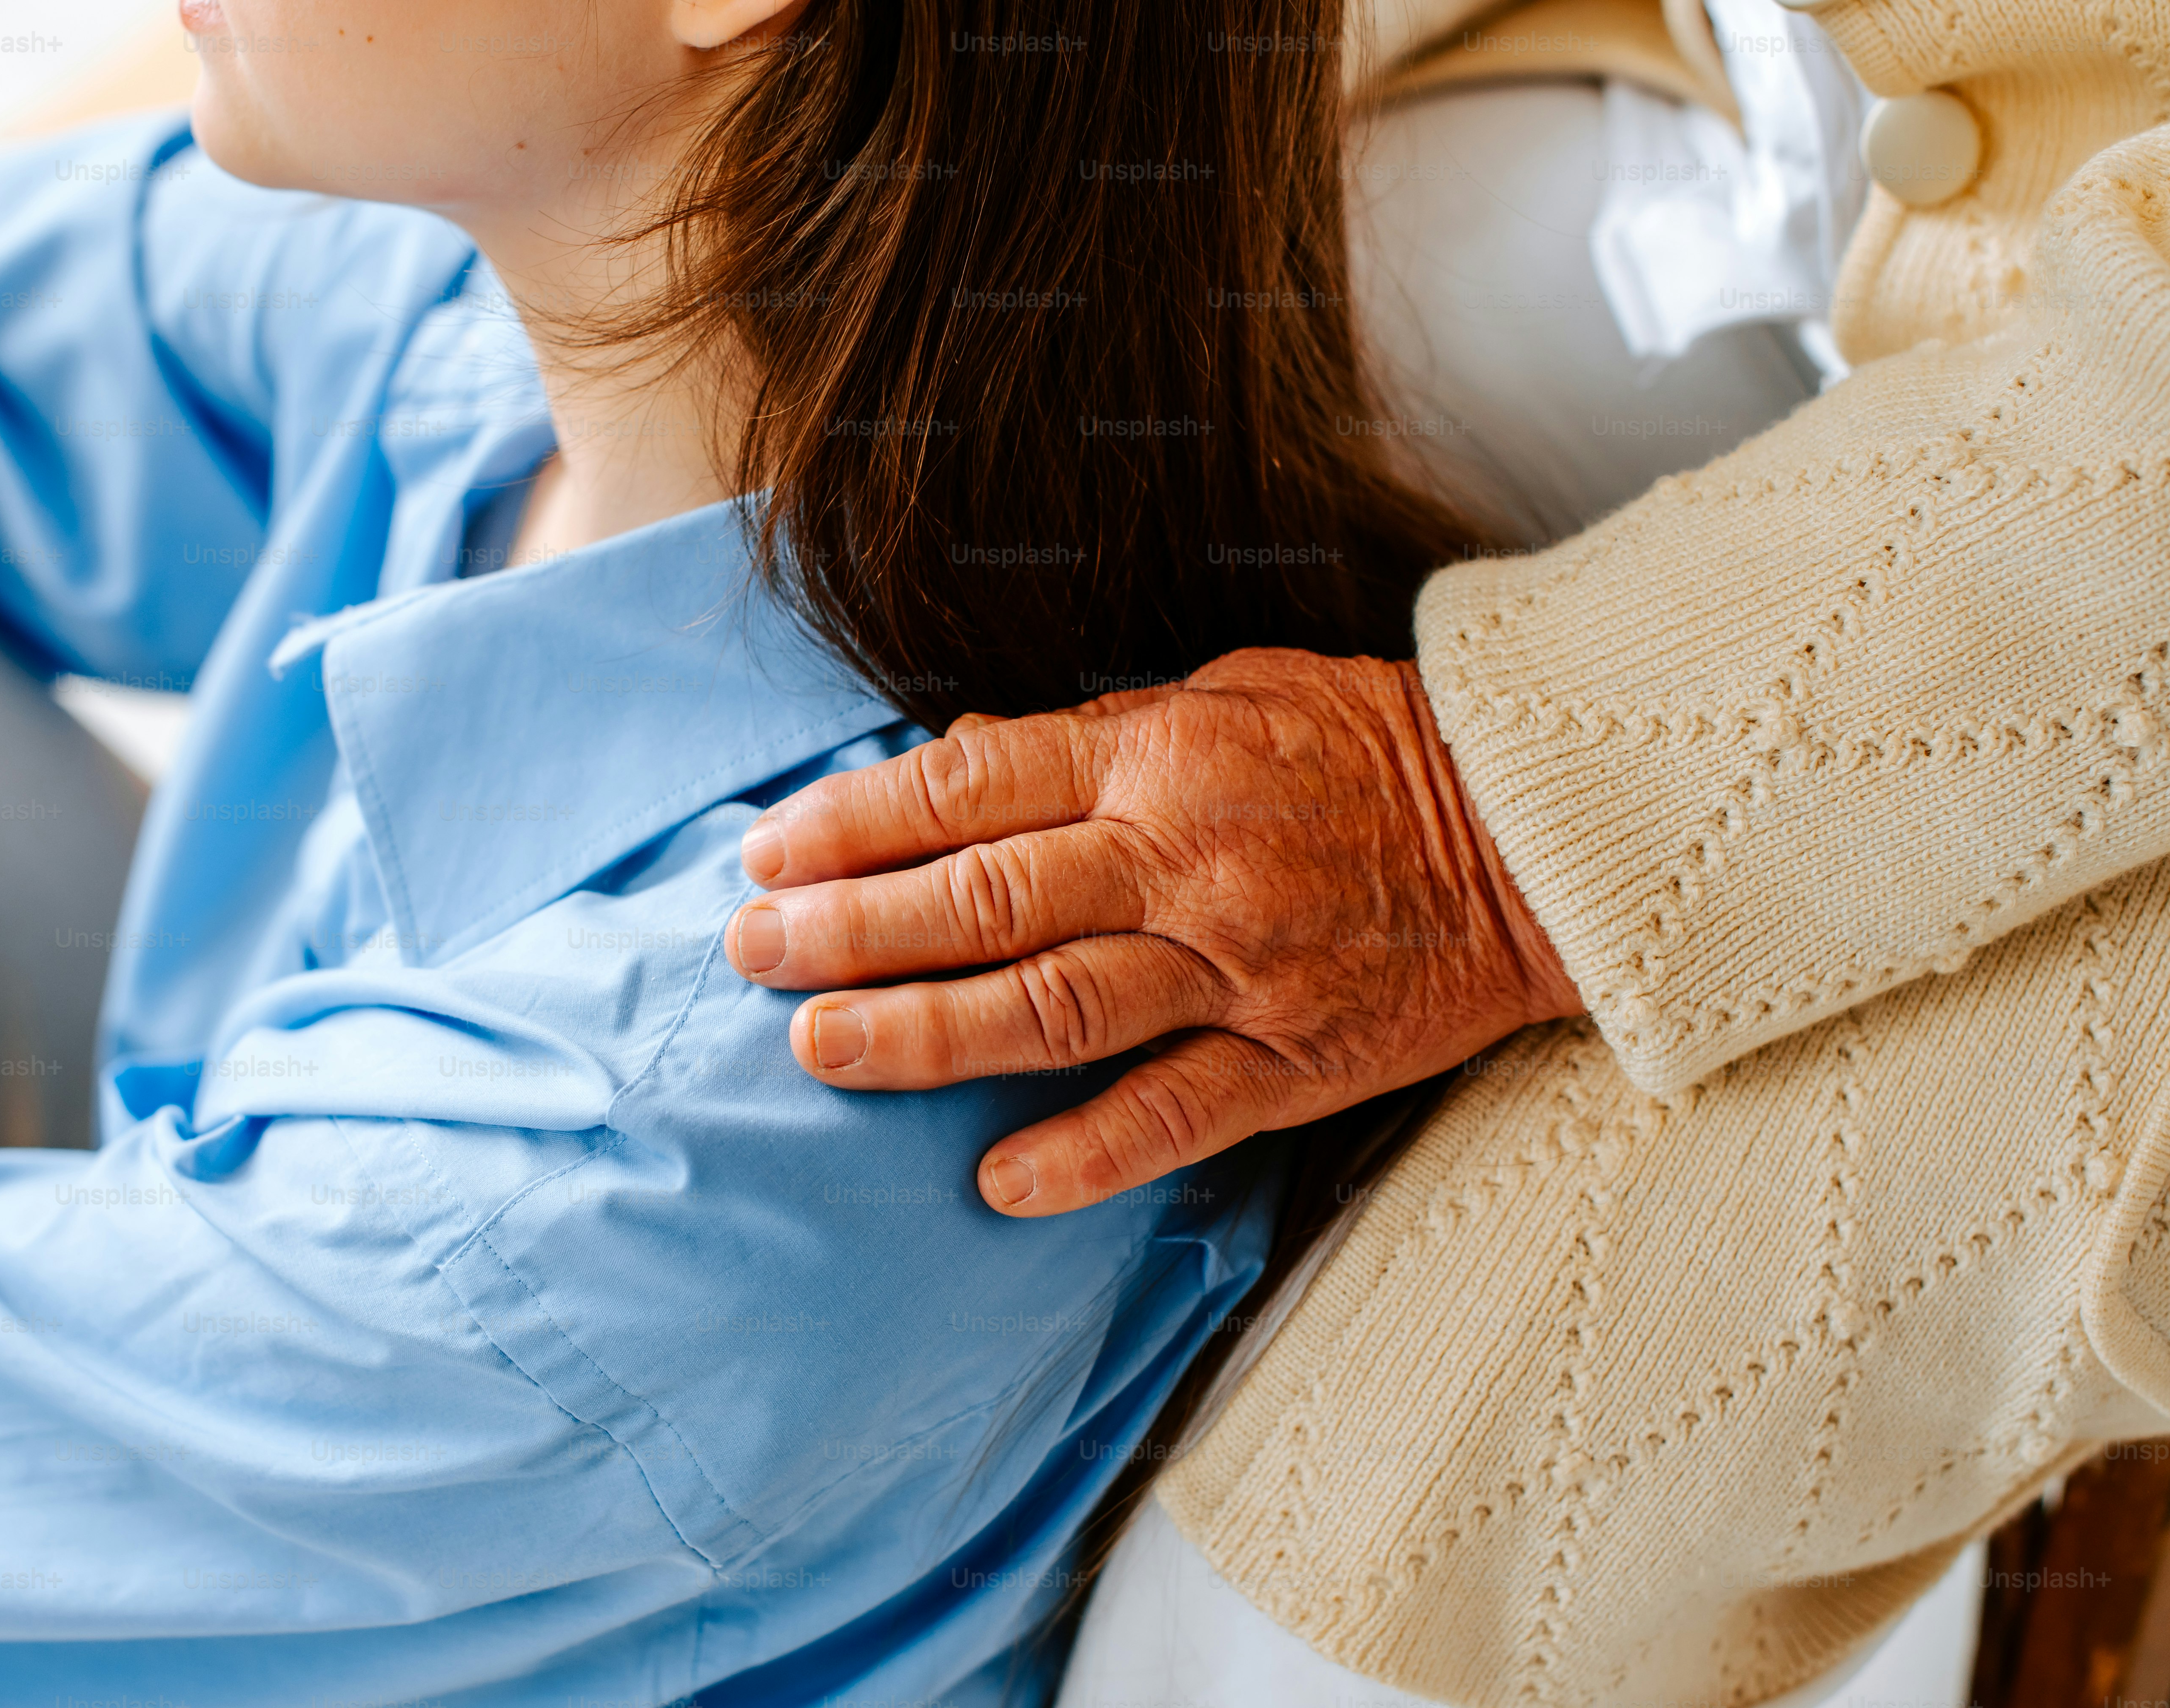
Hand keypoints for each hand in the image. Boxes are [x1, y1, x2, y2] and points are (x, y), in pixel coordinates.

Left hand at [721, 648, 1581, 1216]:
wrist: (1536, 826)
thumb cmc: (1361, 746)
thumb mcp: (1222, 692)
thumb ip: (1089, 734)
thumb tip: (954, 760)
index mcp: (1157, 758)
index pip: (970, 788)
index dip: (854, 823)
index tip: (767, 851)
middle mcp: (1184, 861)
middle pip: (986, 902)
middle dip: (851, 931)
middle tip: (750, 954)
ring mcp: (1240, 969)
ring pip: (1054, 1011)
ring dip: (926, 1037)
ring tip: (822, 1054)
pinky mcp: (1297, 1060)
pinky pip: (1178, 1115)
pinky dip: (1084, 1154)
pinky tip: (996, 1183)